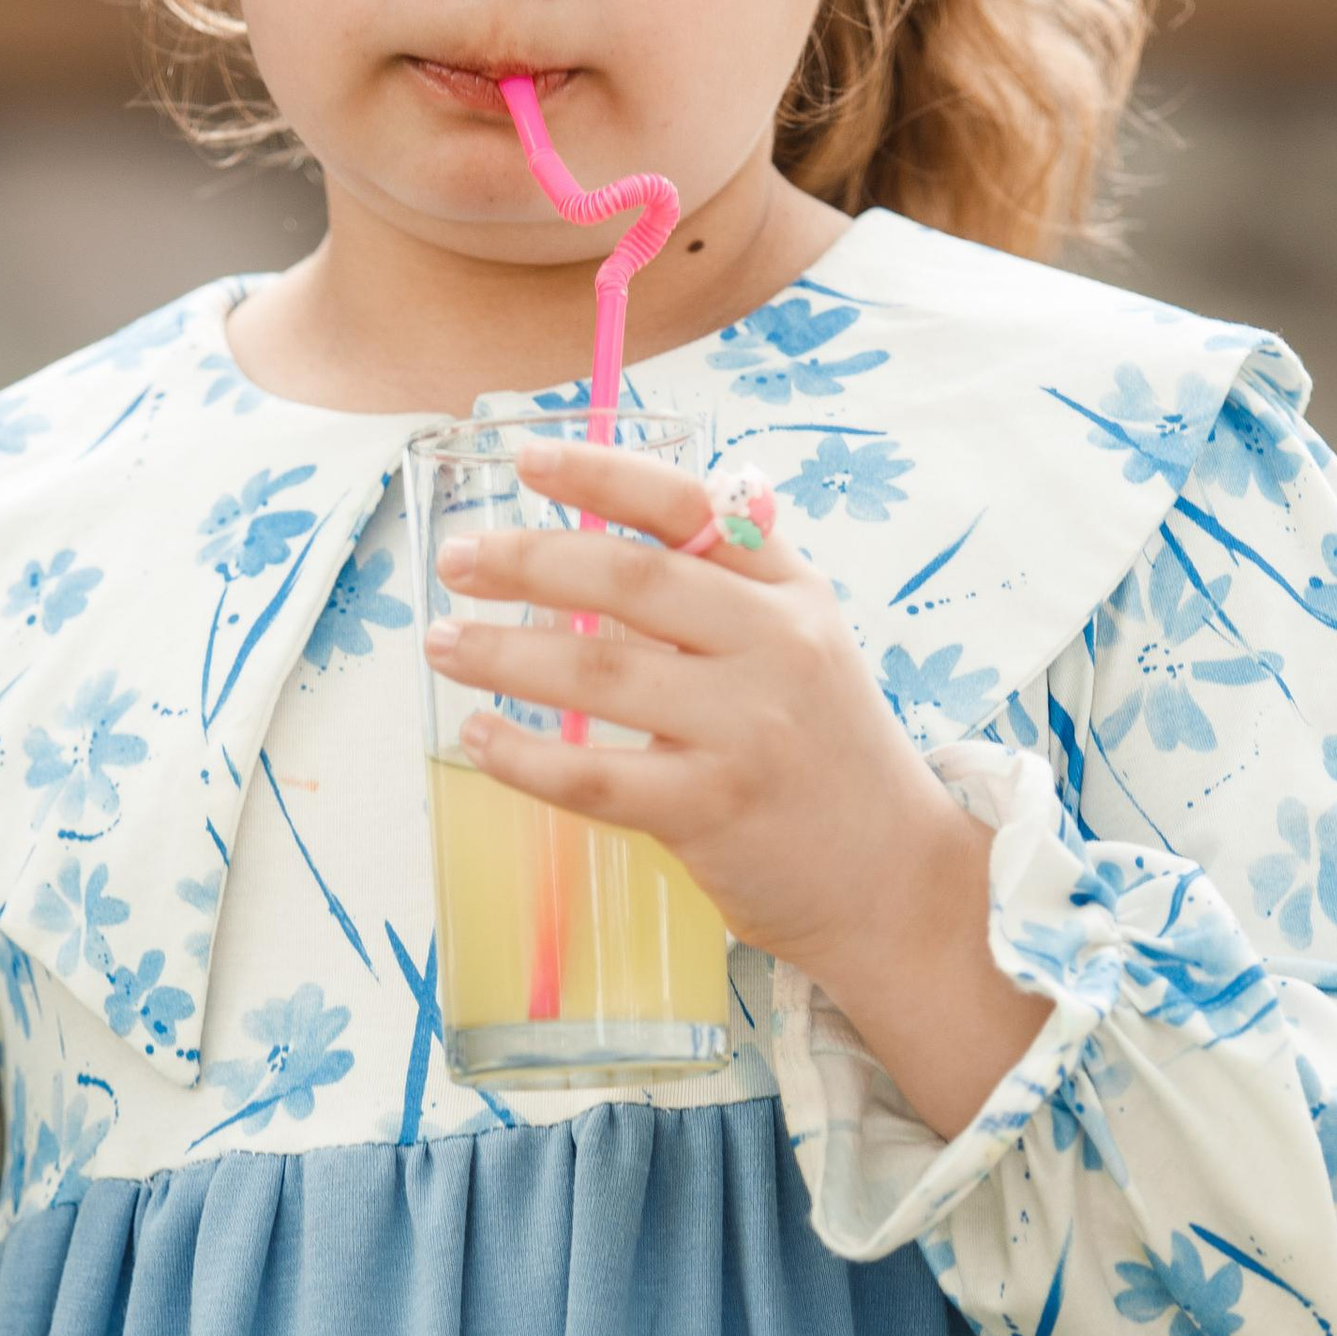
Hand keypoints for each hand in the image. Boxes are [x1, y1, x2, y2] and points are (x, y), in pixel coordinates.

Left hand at [427, 441, 1049, 1139]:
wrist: (894, 877)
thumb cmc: (825, 756)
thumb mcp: (804, 646)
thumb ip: (728, 590)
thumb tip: (607, 533)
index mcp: (791, 594)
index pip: (689, 508)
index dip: (601, 473)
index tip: (525, 458)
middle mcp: (775, 646)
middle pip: (629, 578)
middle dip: (526, 559)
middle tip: (456, 561)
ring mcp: (746, 729)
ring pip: (597, 671)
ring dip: (502, 652)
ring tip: (442, 643)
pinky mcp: (713, 809)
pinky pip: (593, 776)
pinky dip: (523, 755)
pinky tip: (479, 736)